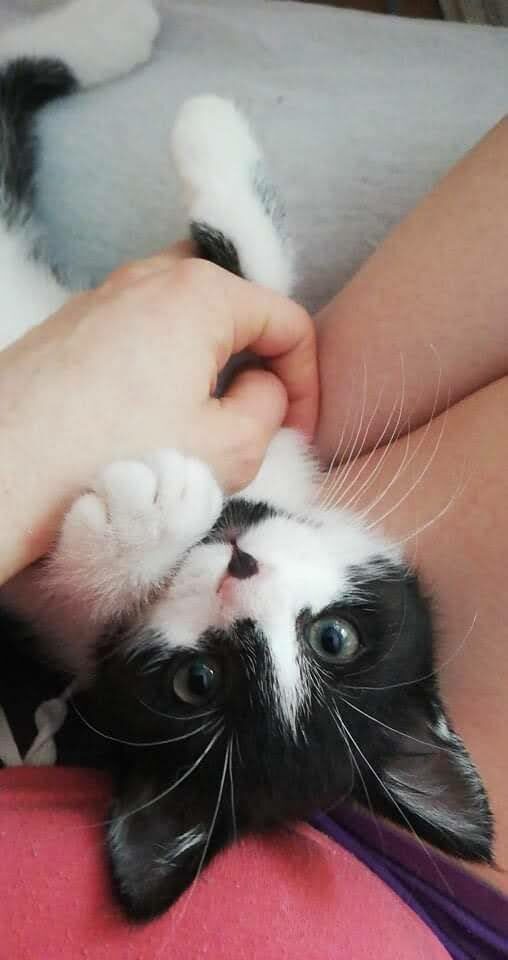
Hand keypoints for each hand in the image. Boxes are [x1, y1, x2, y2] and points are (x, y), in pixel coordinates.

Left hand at [0, 248, 317, 580]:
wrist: (1, 472)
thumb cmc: (115, 459)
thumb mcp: (229, 449)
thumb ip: (270, 409)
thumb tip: (262, 389)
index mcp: (201, 292)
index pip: (288, 321)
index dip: (307, 382)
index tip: (298, 432)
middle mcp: (150, 276)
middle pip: (235, 306)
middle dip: (257, 361)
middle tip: (255, 418)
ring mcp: (103, 296)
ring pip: (185, 318)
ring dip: (209, 364)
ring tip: (202, 423)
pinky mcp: (69, 326)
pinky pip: (139, 332)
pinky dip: (163, 365)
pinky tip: (147, 418)